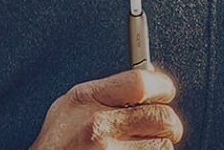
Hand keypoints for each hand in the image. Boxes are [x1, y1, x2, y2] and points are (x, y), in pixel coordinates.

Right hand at [28, 69, 182, 149]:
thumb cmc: (56, 144)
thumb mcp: (69, 107)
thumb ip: (105, 93)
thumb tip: (146, 80)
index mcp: (85, 100)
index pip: (140, 82)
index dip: (161, 85)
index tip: (165, 90)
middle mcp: (98, 125)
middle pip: (162, 117)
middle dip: (168, 124)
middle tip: (160, 128)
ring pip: (162, 146)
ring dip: (155, 148)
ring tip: (132, 148)